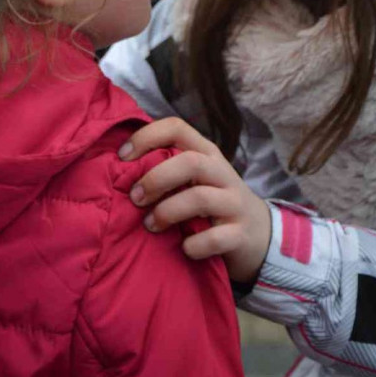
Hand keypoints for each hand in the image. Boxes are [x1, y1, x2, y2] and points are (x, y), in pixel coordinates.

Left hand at [119, 118, 271, 283]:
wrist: (258, 234)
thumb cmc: (211, 202)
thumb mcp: (194, 179)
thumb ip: (167, 168)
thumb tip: (117, 167)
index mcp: (206, 153)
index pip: (177, 128)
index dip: (146, 137)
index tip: (122, 157)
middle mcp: (222, 172)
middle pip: (189, 161)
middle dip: (155, 179)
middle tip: (135, 198)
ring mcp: (233, 203)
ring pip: (199, 197)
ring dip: (167, 212)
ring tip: (150, 225)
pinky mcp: (240, 234)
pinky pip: (214, 238)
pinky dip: (193, 245)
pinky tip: (184, 249)